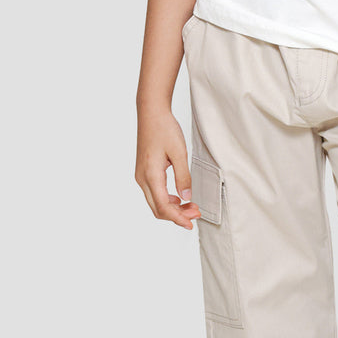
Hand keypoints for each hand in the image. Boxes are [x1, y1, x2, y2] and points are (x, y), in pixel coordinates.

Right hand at [135, 110, 200, 227]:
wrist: (151, 113)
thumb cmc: (164, 129)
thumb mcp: (179, 153)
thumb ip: (184, 177)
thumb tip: (187, 198)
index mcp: (150, 175)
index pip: (163, 206)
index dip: (178, 218)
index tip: (190, 224)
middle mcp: (142, 178)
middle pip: (158, 208)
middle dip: (177, 215)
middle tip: (196, 214)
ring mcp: (141, 176)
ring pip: (155, 202)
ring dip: (173, 208)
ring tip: (191, 206)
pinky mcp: (144, 172)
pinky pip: (154, 193)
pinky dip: (167, 199)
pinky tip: (180, 198)